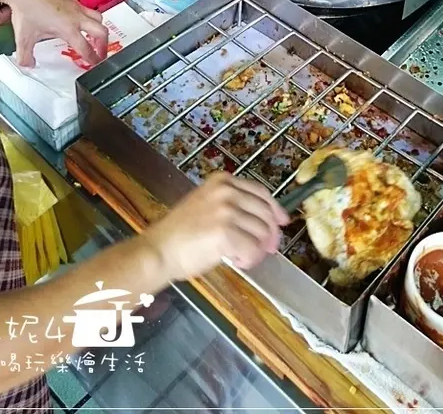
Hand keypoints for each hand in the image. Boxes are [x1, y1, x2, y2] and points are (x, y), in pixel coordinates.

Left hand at [1, 0, 107, 66]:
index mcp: (68, 29)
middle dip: (103, 45)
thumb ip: (25, 57)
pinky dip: (89, 18)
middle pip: (101, 32)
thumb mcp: (23, 39)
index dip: (93, 59)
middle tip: (100, 53)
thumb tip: (28, 65)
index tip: (96, 64)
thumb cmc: (26, 11)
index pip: (86, 48)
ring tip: (94, 37)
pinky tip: (78, 23)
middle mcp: (76, 17)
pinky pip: (88, 9)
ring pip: (98, 18)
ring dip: (99, 29)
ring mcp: (76, 6)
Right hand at [147, 173, 288, 281]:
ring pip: (261, 233)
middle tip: (267, 249)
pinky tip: (236, 261)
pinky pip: (252, 249)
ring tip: (241, 256)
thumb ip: (233, 205)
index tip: (282, 221)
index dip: (275, 209)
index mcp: (222, 181)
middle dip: (270, 234)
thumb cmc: (180, 233)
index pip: (261, 192)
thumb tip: (266, 221)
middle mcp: (226, 191)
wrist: (159, 250)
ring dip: (257, 249)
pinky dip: (249, 260)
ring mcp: (226, 211)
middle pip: (265, 213)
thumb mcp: (207, 204)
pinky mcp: (225, 233)